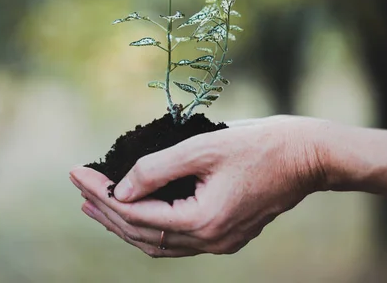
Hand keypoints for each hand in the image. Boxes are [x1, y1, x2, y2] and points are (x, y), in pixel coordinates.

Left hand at [69, 115, 326, 257]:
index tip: (78, 172)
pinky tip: (138, 209)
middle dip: (106, 210)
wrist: (308, 156)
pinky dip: (151, 225)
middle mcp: (210, 240)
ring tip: (97, 204)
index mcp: (203, 221)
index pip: (135, 213)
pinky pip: (178, 239)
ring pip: (159, 241)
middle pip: (142, 233)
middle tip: (80, 188)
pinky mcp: (227, 234)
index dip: (102, 194)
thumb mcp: (204, 146)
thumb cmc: (261, 144)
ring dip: (125, 222)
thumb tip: (121, 186)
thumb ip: (157, 168)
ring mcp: (220, 242)